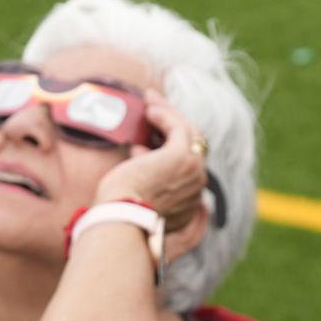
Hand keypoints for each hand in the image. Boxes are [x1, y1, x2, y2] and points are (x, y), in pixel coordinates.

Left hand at [93, 93, 210, 259]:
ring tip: (150, 101)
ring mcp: (194, 171)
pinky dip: (165, 115)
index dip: (167, 150)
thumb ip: (144, 181)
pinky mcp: (182, 156)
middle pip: (192, 147)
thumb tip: (139, 150)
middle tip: (154, 109)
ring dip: (169, 114)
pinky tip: (150, 109)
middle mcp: (198, 188)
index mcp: (190, 205)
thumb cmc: (122, 215)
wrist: (123, 220)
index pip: (186, 168)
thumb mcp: (137, 198)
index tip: (147, 141)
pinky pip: (179, 127)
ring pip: (188, 134)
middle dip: (172, 125)